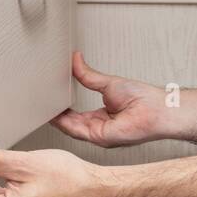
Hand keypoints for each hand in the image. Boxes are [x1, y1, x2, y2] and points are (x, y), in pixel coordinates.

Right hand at [50, 51, 173, 146]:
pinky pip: (76, 130)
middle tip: (38, 103)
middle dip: (53, 114)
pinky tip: (54, 113)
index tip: (48, 99)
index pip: (74, 116)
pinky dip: (64, 122)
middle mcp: (97, 128)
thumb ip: (88, 76)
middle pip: (69, 123)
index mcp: (100, 118)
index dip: (60, 108)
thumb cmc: (143, 98)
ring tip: (41, 106)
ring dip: (55, 118)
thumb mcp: (108, 83)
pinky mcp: (100, 137)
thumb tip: (76, 60)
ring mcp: (98, 135)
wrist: (157, 109)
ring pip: (69, 128)